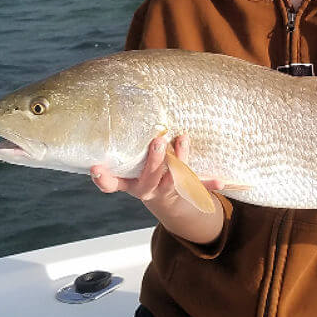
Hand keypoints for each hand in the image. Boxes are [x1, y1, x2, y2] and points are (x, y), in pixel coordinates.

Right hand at [90, 136, 225, 242]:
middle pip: (149, 177)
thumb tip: (122, 114)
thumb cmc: (144, 175)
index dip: (103, 178)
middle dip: (153, 160)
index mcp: (130, 184)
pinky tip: (221, 181)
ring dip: (179, 160)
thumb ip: (126, 152)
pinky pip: (198, 187)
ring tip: (182, 139)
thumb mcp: (131, 169)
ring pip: (173, 178)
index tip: (96, 168)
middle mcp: (147, 190)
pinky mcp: (185, 191)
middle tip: (157, 141)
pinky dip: (209, 183)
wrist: (167, 202)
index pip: (112, 184)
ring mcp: (167, 192)